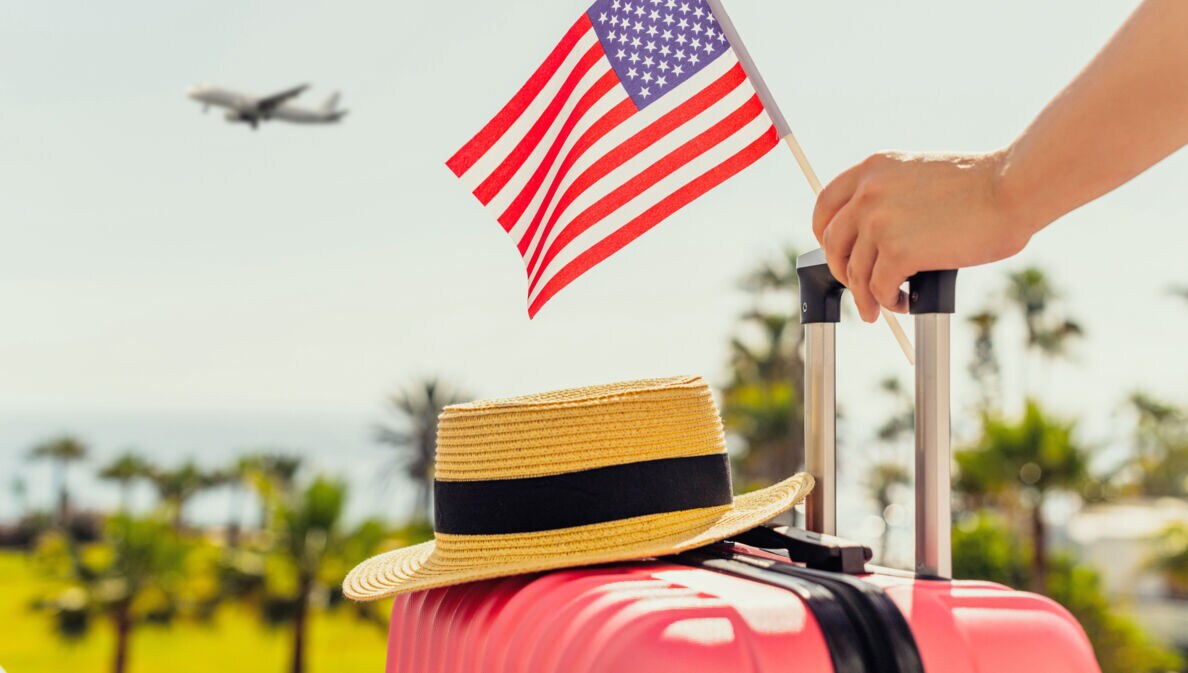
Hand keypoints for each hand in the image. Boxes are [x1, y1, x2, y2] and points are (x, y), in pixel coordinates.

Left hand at [811, 151, 1036, 321]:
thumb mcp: (920, 175)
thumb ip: (891, 196)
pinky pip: (879, 288)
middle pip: (833, 244)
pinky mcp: (898, 252)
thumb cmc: (981, 185)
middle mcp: (868, 193)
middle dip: (843, 272)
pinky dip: (890, 301)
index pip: (825, 205)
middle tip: (859, 288)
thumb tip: (874, 237)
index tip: (835, 252)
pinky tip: (905, 303)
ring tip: (883, 307)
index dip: (824, 235)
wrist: (1012, 188)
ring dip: (867, 296)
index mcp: (873, 168)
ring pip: (855, 272)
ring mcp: (880, 223)